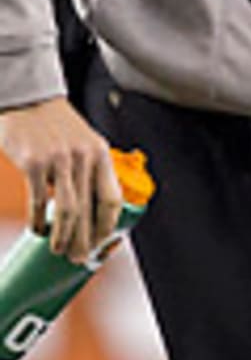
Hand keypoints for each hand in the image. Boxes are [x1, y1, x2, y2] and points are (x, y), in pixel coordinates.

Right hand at [0, 96, 123, 261]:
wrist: (29, 100)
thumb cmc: (57, 127)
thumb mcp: (84, 143)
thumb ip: (90, 169)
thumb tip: (92, 209)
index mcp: (100, 154)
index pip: (112, 199)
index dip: (107, 226)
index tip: (102, 243)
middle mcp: (84, 158)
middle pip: (89, 211)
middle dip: (85, 240)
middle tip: (80, 259)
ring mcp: (59, 161)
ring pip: (66, 212)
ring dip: (63, 237)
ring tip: (59, 251)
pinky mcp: (34, 164)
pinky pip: (38, 203)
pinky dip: (39, 223)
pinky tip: (38, 231)